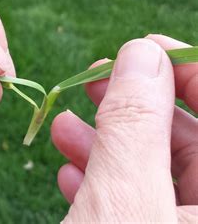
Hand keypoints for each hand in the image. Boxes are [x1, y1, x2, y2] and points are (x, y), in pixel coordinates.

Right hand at [51, 35, 197, 221]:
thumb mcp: (122, 197)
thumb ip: (134, 124)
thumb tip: (142, 53)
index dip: (187, 69)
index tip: (142, 45)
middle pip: (185, 139)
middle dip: (131, 105)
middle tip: (91, 81)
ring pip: (151, 170)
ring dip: (102, 142)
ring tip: (61, 126)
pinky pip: (132, 201)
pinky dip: (98, 181)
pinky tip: (68, 174)